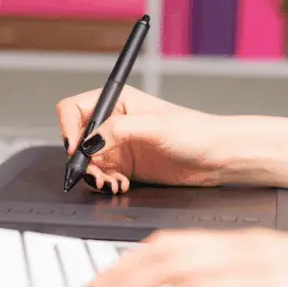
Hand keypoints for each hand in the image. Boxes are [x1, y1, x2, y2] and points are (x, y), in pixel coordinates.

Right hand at [56, 87, 230, 193]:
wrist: (218, 157)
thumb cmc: (196, 132)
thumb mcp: (154, 127)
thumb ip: (118, 131)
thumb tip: (89, 142)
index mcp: (117, 101)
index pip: (74, 110)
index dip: (69, 129)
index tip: (77, 149)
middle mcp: (114, 123)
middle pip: (76, 139)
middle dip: (80, 159)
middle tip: (94, 173)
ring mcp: (118, 146)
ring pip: (87, 162)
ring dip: (93, 175)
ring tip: (110, 183)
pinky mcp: (125, 167)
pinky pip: (102, 177)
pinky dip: (105, 184)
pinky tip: (120, 185)